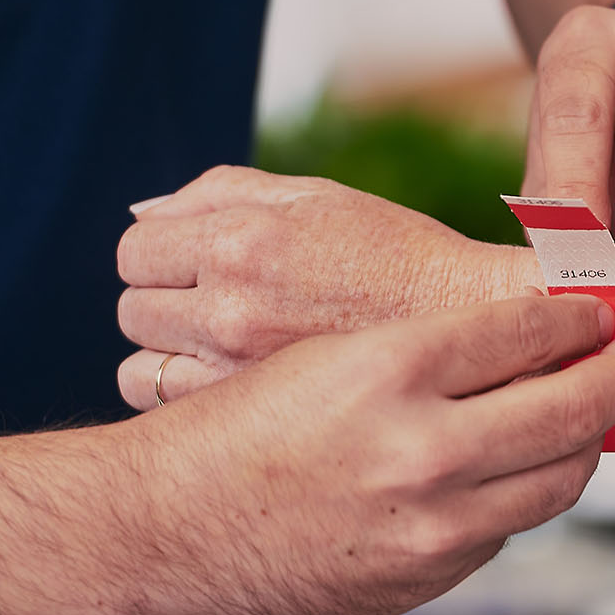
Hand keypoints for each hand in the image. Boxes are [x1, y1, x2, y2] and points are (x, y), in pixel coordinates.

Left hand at [116, 167, 530, 407]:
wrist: (481, 335)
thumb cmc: (402, 259)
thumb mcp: (320, 198)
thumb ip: (223, 192)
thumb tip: (144, 210)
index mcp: (242, 241)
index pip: (136, 249)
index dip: (159, 257)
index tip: (191, 268)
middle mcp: (229, 308)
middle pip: (133, 309)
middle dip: (164, 305)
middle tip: (213, 310)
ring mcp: (237, 373)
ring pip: (138, 369)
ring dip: (167, 357)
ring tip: (219, 354)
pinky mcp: (255, 422)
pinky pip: (169, 409)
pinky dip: (187, 398)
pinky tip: (232, 390)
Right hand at [128, 293, 614, 614]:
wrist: (163, 525)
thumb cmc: (236, 422)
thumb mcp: (327, 353)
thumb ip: (430, 351)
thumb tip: (530, 340)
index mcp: (390, 367)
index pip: (529, 331)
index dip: (579, 318)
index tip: (601, 313)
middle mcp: (421, 448)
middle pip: (570, 409)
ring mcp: (427, 527)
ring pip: (558, 482)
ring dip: (584, 445)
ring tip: (589, 418)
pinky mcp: (421, 580)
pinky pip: (503, 532)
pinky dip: (516, 498)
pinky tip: (506, 473)